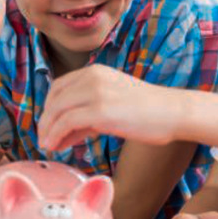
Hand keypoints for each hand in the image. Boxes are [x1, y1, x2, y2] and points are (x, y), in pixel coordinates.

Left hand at [38, 64, 180, 150]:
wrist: (173, 112)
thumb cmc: (148, 111)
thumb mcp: (112, 103)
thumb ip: (87, 113)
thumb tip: (63, 133)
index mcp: (95, 71)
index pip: (59, 86)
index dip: (49, 107)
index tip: (48, 125)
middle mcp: (92, 77)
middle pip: (55, 98)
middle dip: (45, 121)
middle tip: (44, 139)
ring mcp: (96, 92)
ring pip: (57, 111)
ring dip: (47, 131)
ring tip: (47, 146)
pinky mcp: (100, 110)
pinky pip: (67, 122)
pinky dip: (56, 135)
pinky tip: (56, 147)